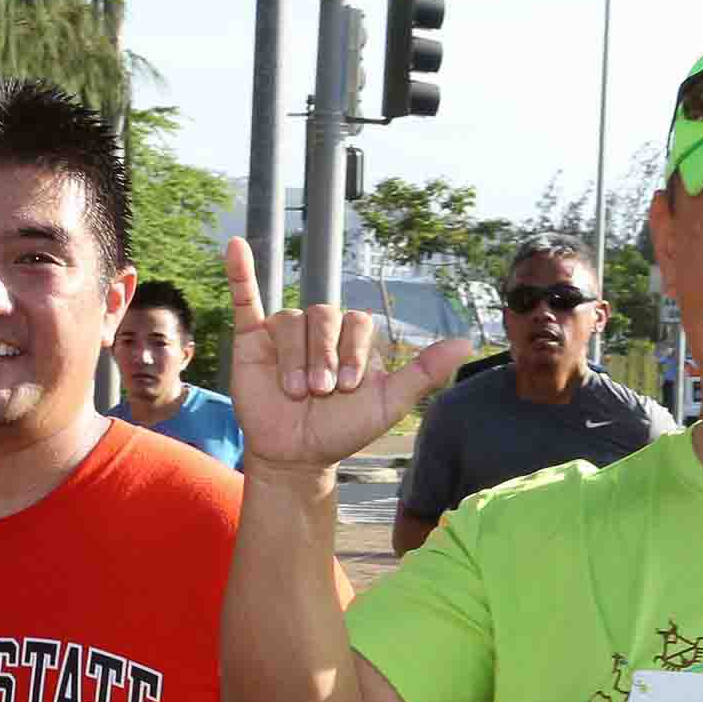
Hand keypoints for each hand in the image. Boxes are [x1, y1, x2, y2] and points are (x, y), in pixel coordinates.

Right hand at [223, 236, 472, 471]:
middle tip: (320, 392)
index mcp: (353, 337)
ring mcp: (286, 331)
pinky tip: (236, 246)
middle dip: (323, 357)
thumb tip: (466, 342)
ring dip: (296, 359)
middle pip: (323, 316)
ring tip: (296, 391)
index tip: (347, 388)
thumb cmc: (342, 429)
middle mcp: (320, 328)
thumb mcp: (388, 404)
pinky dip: (241, 271)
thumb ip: (423, 372)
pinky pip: (246, 297)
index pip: (356, 322)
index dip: (352, 352)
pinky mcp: (253, 337)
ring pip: (291, 321)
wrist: (296, 455)